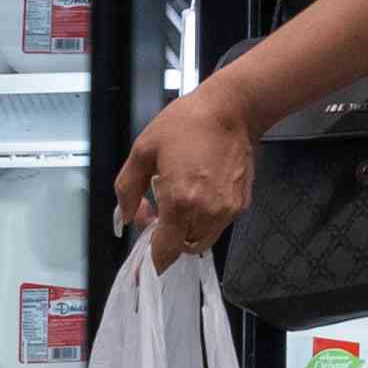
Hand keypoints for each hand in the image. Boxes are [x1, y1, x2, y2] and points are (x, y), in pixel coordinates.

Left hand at [114, 79, 259, 266]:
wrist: (231, 110)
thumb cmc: (188, 124)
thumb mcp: (143, 150)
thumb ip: (127, 188)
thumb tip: (127, 215)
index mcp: (180, 200)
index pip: (167, 249)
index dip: (154, 256)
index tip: (148, 255)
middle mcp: (207, 210)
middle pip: (184, 247)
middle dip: (169, 239)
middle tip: (158, 214)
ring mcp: (228, 208)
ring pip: (203, 239)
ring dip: (187, 230)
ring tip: (180, 201)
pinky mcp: (241, 202)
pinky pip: (219, 224)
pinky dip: (205, 218)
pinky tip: (198, 192)